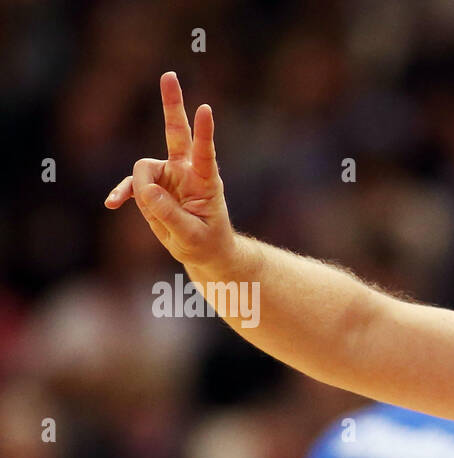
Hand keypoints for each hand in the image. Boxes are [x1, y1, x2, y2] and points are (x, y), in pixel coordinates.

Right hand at [105, 71, 236, 270]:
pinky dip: (122, 194)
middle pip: (176, 132)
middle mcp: (186, 171)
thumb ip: (169, 214)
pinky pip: (131, 185)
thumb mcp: (191, 235)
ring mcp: (167, 176)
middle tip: (169, 75)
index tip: (205, 109)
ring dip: (140, 190)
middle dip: (172, 104)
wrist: (203, 251)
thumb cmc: (206, 243)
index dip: (204, 132)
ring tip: (151, 213)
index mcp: (205, 180)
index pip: (204, 152)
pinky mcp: (151, 187)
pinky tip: (112, 204)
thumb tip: (144, 190)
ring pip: (143, 170)